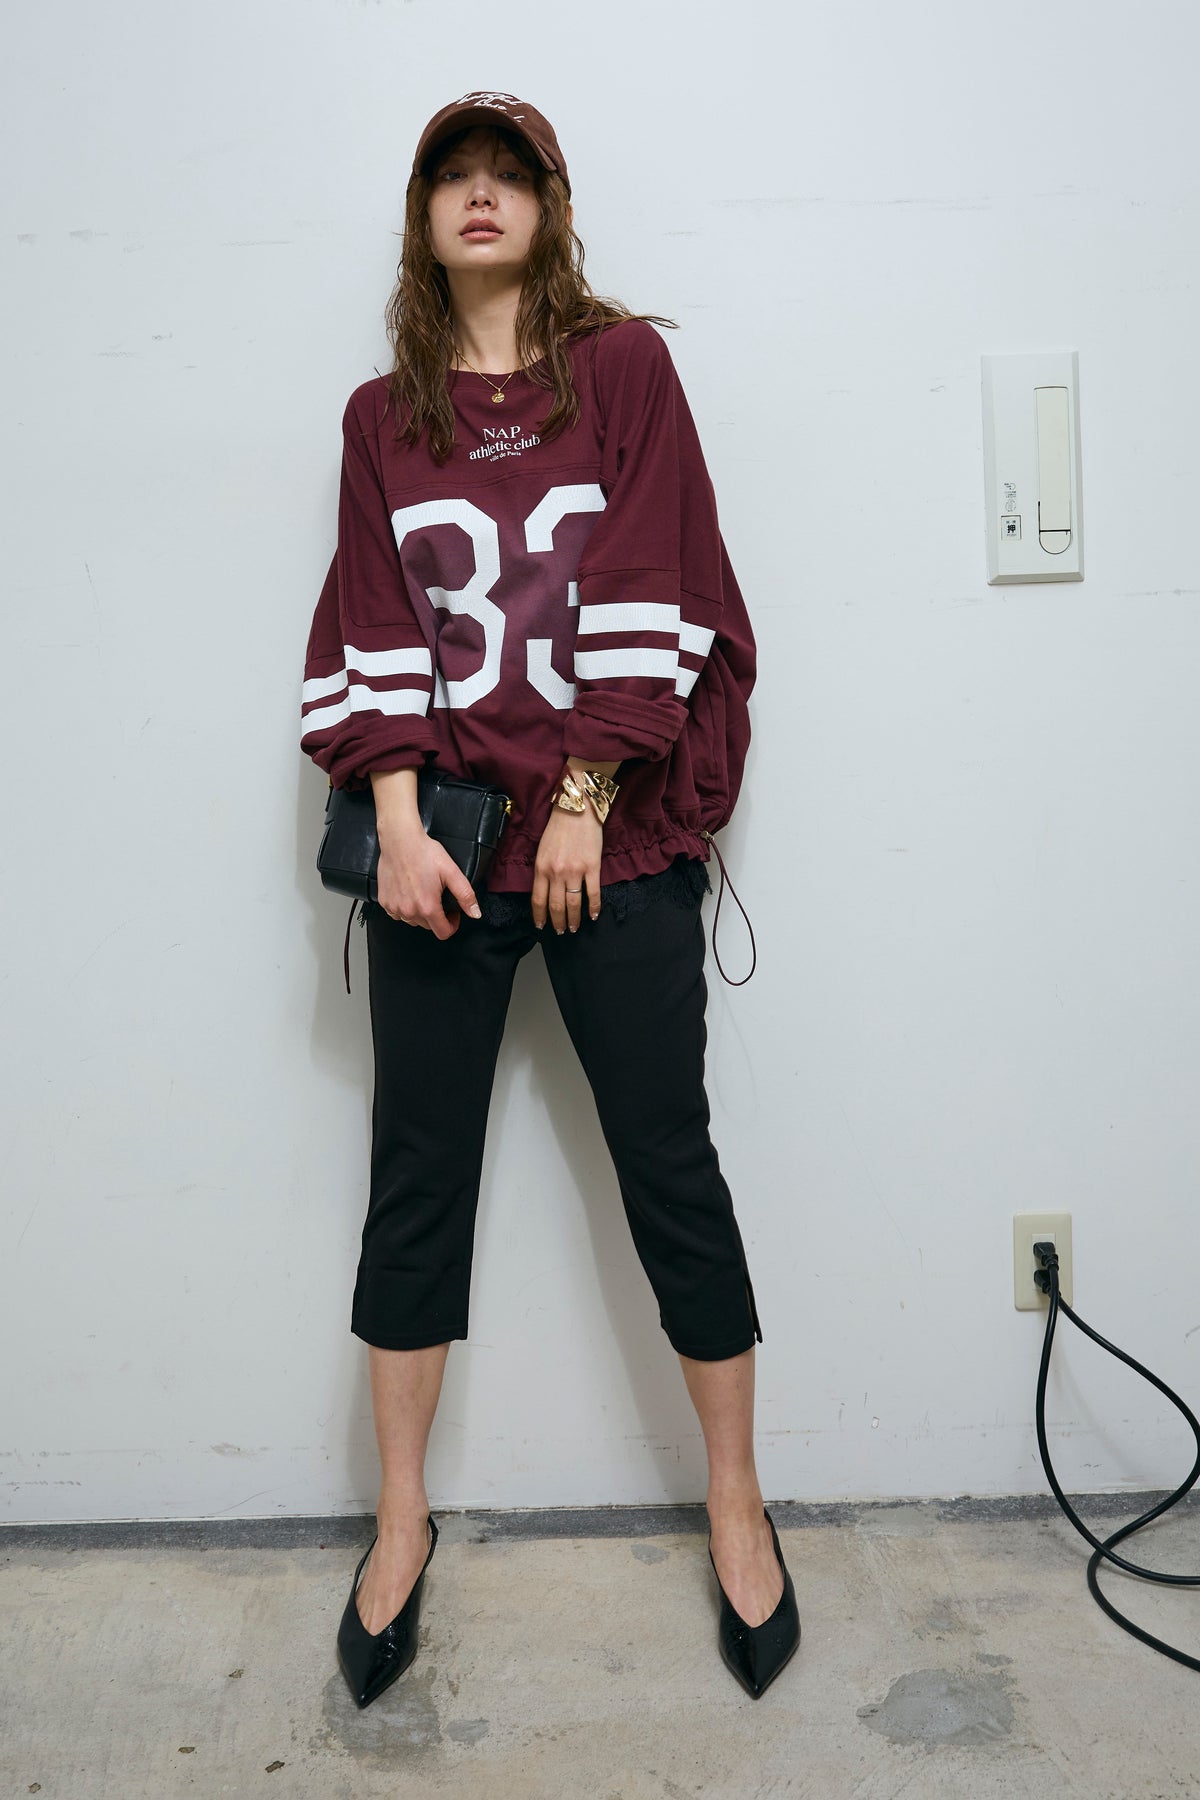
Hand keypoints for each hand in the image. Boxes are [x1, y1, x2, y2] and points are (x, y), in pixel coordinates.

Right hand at [376, 817, 482, 939]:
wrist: (400, 841)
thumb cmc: (423, 853)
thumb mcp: (451, 872)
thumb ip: (465, 895)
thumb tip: (475, 913)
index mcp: (427, 907)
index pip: (443, 932)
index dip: (452, 925)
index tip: (452, 913)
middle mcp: (409, 911)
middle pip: (428, 926)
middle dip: (436, 915)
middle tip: (438, 896)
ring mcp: (394, 908)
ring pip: (412, 920)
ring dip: (420, 912)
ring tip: (422, 892)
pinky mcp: (384, 902)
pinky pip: (397, 913)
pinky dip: (405, 907)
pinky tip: (409, 893)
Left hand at [531, 802, 602, 932]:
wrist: (577, 809)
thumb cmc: (558, 827)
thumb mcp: (542, 849)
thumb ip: (542, 870)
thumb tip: (545, 890)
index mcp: (541, 868)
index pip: (538, 900)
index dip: (540, 916)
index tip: (541, 926)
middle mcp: (556, 873)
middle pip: (556, 906)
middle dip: (557, 922)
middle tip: (560, 931)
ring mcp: (575, 871)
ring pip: (573, 904)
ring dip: (573, 919)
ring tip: (573, 928)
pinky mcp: (592, 867)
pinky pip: (593, 894)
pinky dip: (594, 908)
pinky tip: (594, 915)